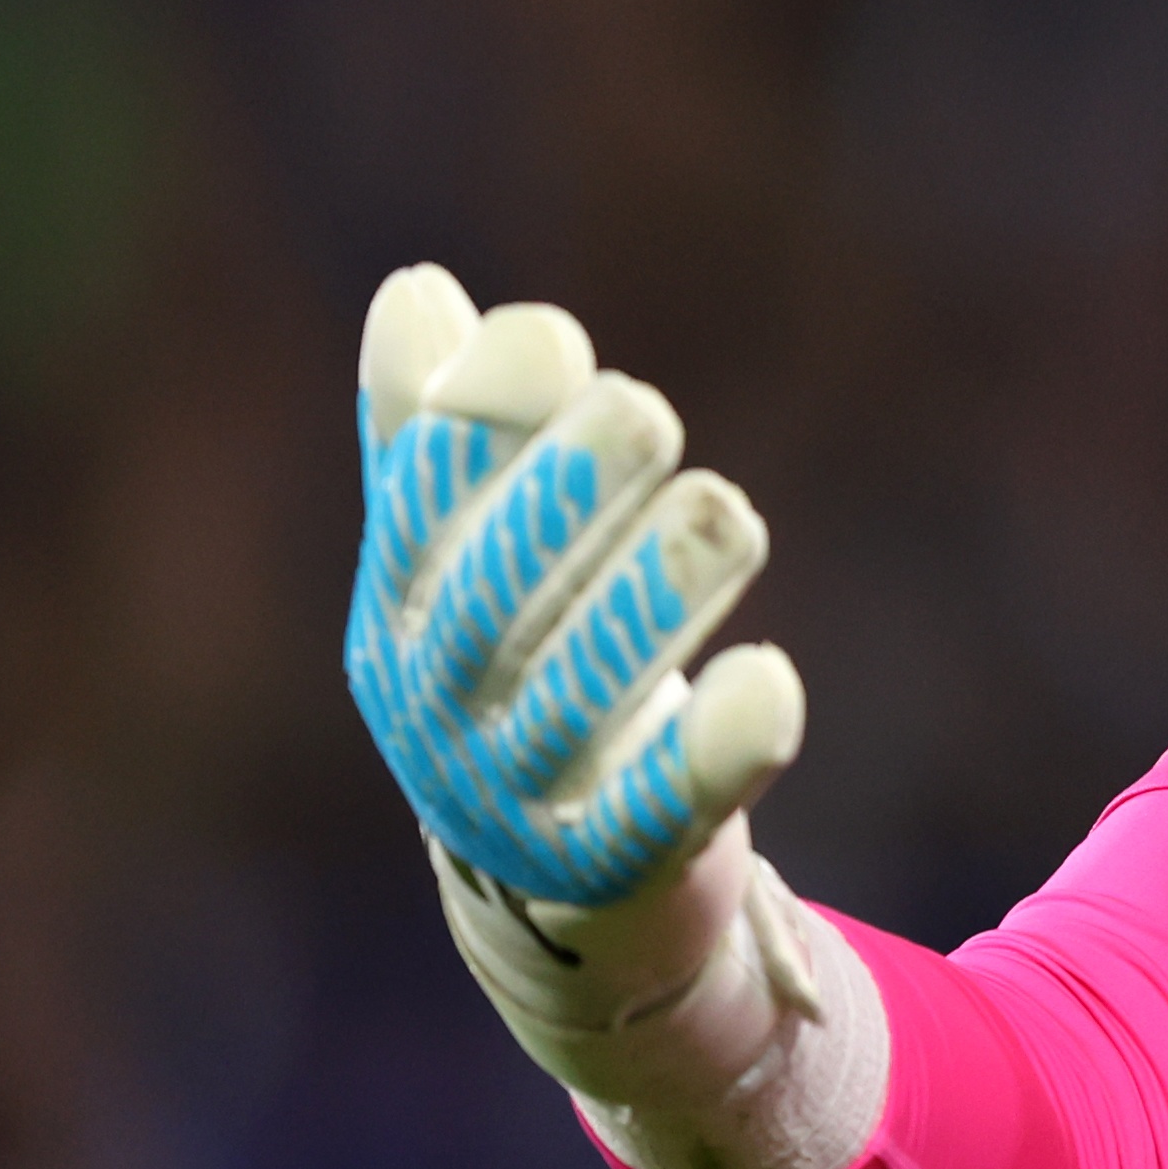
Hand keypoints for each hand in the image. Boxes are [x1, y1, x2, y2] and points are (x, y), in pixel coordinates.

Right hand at [346, 266, 793, 905]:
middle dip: (557, 501)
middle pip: (485, 603)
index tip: (550, 339)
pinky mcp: (616, 866)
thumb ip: (439, 430)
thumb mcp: (466, 553)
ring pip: (575, 700)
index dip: (475, 426)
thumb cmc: (518, 664)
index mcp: (398, 610)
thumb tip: (418, 291)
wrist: (564, 876)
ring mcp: (518, 797)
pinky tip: (770, 682)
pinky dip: (711, 751)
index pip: (417, 512)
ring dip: (648, 602)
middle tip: (642, 409)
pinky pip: (656, 814)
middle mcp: (439, 708)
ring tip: (725, 511)